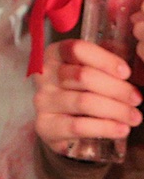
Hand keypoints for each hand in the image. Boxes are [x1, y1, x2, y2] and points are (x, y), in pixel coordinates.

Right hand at [35, 38, 138, 157]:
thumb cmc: (84, 91)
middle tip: (136, 99)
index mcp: (55, 54)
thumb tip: (134, 61)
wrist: (65, 124)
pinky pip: (78, 126)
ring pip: (84, 101)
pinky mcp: (45, 125)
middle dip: (117, 89)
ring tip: (134, 117)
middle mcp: (45, 75)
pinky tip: (121, 129)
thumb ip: (106, 63)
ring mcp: (43, 100)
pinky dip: (105, 128)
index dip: (105, 60)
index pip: (77, 49)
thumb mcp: (92, 70)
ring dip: (116, 110)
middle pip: (83, 76)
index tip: (126, 73)